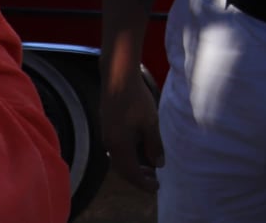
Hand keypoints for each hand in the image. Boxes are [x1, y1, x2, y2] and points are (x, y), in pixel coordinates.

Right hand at [100, 76, 163, 193]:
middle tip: (154, 180)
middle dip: (138, 177)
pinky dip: (129, 155)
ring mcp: (107, 135)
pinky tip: (140, 149)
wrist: (117, 77)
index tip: (156, 188)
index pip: (131, 173)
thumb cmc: (136, 99)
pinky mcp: (107, 127)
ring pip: (119, 159)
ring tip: (150, 166)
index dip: (143, 183)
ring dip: (134, 166)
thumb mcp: (150, 123)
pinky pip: (117, 149)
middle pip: (123, 169)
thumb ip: (154, 145)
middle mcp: (110, 144)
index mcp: (119, 146)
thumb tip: (158, 164)